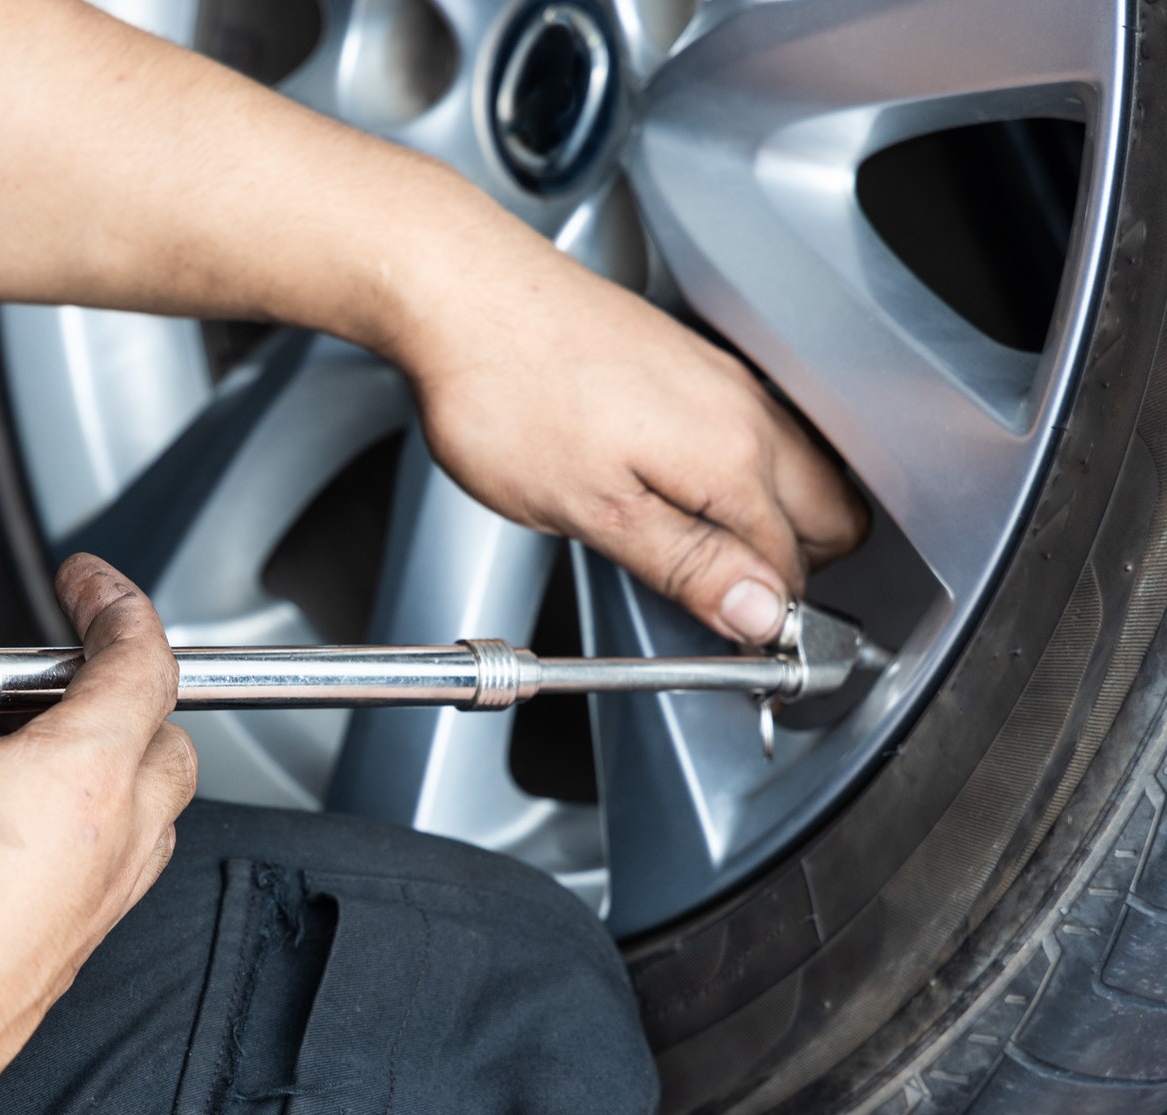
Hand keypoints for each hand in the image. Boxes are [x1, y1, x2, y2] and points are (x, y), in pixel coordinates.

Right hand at [0, 554, 197, 1114]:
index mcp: (83, 782)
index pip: (142, 663)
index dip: (117, 604)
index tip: (86, 581)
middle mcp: (108, 852)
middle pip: (168, 742)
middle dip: (123, 690)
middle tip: (45, 673)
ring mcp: (90, 917)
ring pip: (147, 821)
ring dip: (108, 772)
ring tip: (17, 753)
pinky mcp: (57, 967)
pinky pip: (102, 885)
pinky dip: (77, 844)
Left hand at [405, 225, 868, 643]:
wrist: (462, 295)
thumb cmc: (506, 392)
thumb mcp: (592, 511)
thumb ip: (686, 565)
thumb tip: (759, 613)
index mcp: (732, 454)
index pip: (794, 566)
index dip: (767, 618)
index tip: (734, 643)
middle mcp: (743, 408)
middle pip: (830, 514)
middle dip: (793, 569)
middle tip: (723, 603)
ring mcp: (719, 378)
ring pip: (798, 468)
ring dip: (768, 519)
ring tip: (696, 552)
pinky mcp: (686, 361)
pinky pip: (751, 431)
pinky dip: (735, 474)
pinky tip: (673, 489)